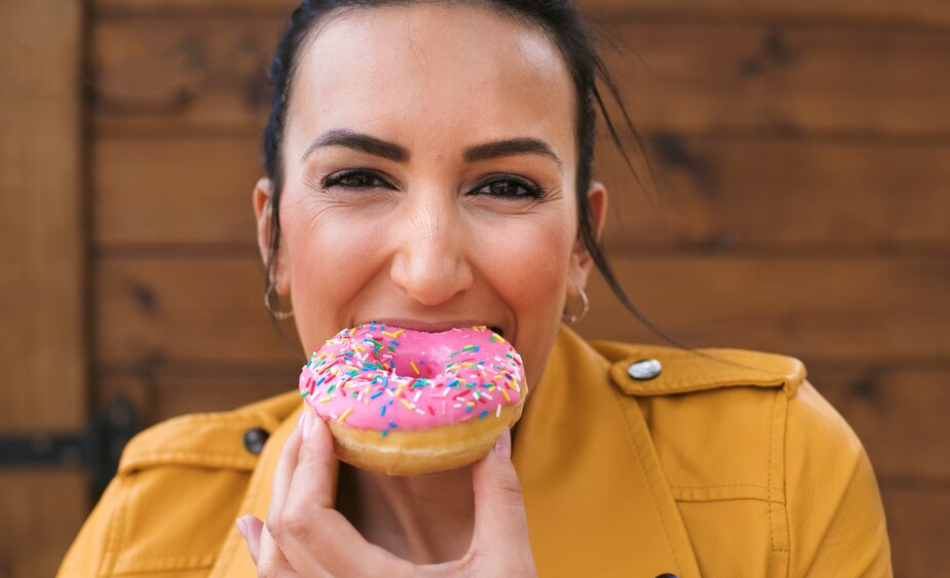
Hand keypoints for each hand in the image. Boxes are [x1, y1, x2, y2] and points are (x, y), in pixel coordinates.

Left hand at [236, 411, 537, 577]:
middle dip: (293, 468)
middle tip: (313, 421)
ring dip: (276, 504)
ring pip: (274, 566)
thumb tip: (497, 435)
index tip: (324, 420)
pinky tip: (254, 527)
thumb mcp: (508, 566)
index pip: (308, 521)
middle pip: (284, 533)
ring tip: (293, 457)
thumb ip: (500, 498)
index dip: (308, 465)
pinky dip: (262, 554)